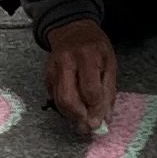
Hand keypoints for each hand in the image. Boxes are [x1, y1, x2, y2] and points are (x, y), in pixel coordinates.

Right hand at [42, 18, 119, 135]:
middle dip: (79, 118)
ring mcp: (53, 68)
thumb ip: (108, 91)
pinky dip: (65, 108)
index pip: (89, 90)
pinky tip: (74, 109)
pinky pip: (54, 97)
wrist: (72, 29)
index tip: (99, 122)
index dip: (95, 110)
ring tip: (82, 122)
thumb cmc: (95, 46)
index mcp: (87, 56)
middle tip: (87, 128)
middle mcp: (66, 61)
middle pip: (68, 98)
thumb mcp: (110, 63)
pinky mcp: (46, 75)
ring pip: (58, 101)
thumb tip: (104, 118)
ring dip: (71, 116)